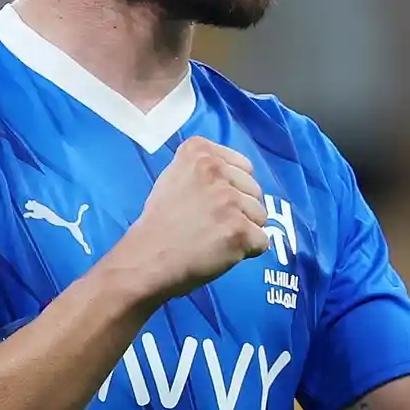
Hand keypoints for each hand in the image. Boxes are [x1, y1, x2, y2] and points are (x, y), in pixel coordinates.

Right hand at [122, 137, 269, 300]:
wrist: (147, 258)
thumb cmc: (159, 222)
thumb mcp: (173, 178)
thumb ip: (202, 170)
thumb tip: (232, 175)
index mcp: (198, 151)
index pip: (243, 166)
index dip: (233, 188)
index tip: (211, 202)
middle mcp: (215, 169)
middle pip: (254, 190)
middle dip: (240, 209)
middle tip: (211, 224)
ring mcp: (228, 199)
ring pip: (260, 216)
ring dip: (244, 230)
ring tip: (215, 238)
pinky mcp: (239, 229)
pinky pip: (262, 242)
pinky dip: (246, 251)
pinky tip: (221, 252)